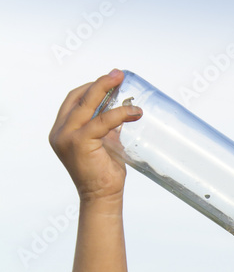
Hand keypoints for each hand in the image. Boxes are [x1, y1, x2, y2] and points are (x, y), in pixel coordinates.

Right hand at [48, 69, 142, 205]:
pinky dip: (119, 113)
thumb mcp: (104, 142)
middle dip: (100, 82)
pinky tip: (134, 112)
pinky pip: (102, 120)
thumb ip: (107, 126)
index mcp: (62, 130)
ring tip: (123, 81)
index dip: (91, 87)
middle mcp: (60, 132)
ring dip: (106, 89)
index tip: (111, 79)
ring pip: (88, 104)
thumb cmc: (104, 173)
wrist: (102, 197)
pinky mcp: (80, 142)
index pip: (74, 100)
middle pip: (79, 97)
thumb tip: (122, 107)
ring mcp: (67, 136)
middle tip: (119, 73)